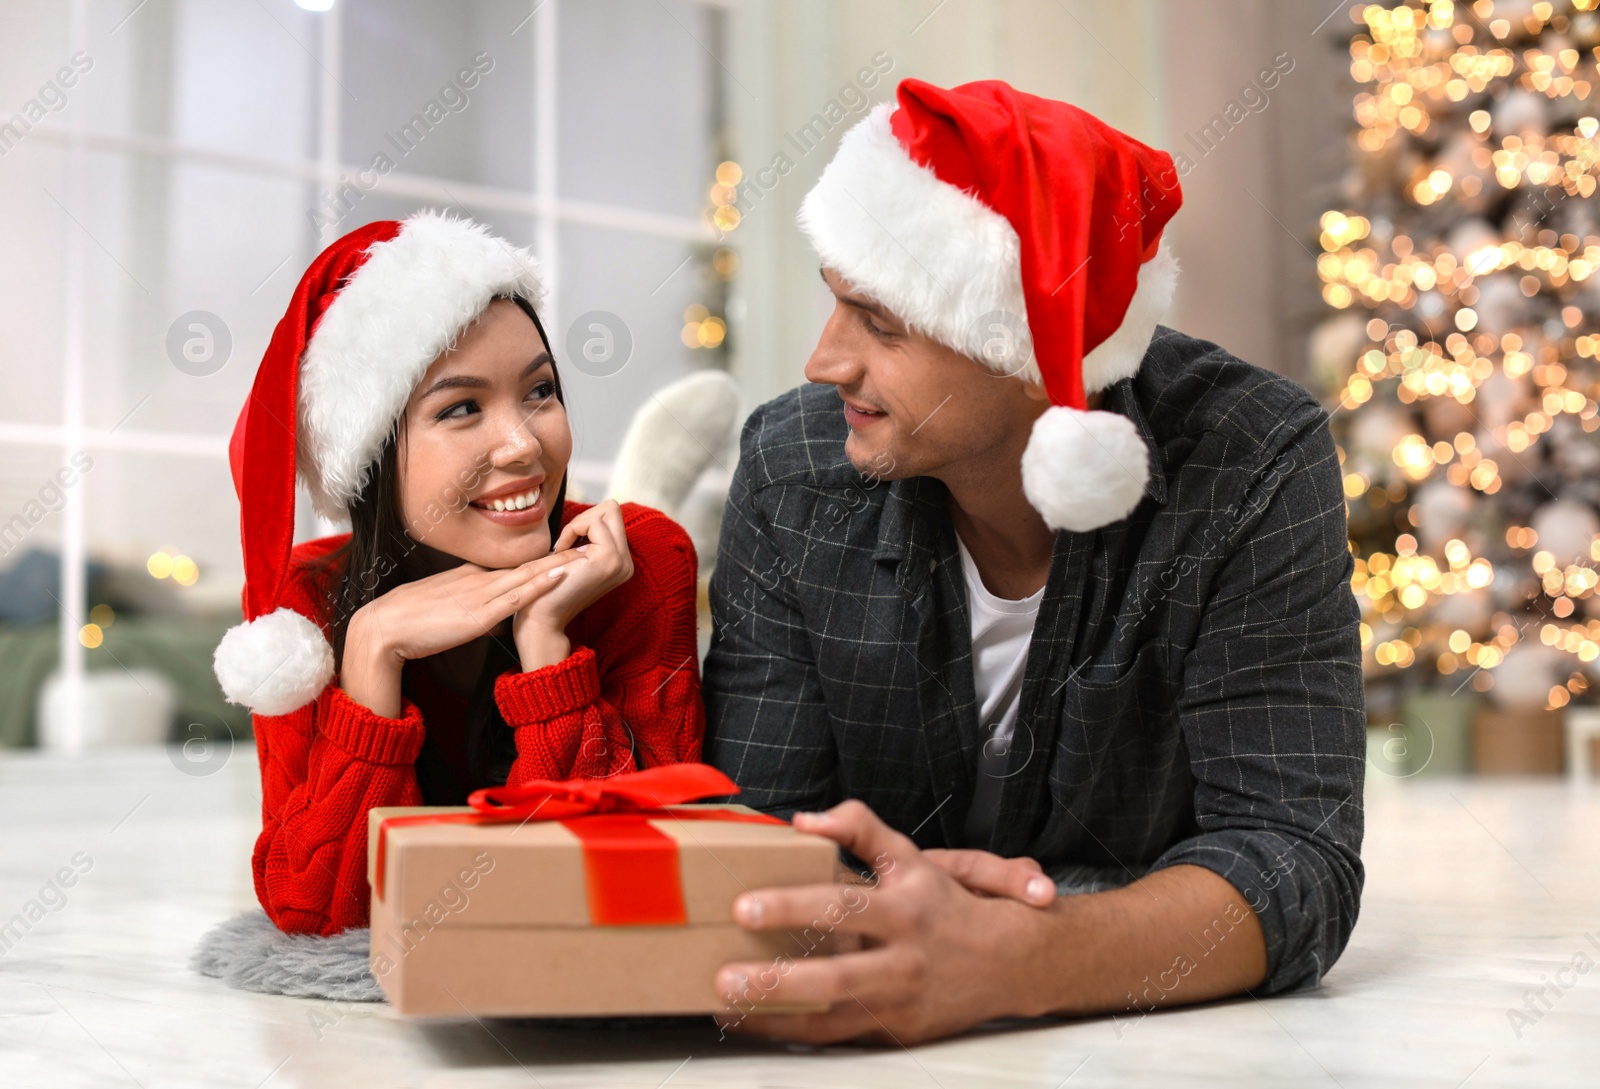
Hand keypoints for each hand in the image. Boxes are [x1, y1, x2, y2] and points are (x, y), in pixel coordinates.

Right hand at [340, 551, 576, 716]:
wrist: (384, 628)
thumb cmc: (409, 619)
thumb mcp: (446, 602)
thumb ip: (469, 602)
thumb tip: (494, 614)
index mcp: (470, 576)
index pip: (513, 565)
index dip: (542, 558)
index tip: (568, 549)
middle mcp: (479, 581)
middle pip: (526, 565)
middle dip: (560, 554)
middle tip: (589, 541)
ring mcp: (480, 597)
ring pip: (526, 576)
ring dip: (558, 565)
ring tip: (586, 553)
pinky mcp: (478, 616)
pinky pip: (515, 598)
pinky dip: (539, 586)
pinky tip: (559, 576)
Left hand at [511, 499, 634, 668]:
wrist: (541, 619)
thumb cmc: (547, 589)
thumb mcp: (573, 559)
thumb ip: (587, 540)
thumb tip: (592, 513)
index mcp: (620, 563)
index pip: (611, 517)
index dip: (584, 523)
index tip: (566, 546)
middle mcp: (627, 563)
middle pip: (613, 509)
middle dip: (584, 518)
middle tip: (565, 544)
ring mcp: (621, 562)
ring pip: (608, 510)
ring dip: (578, 525)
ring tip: (562, 551)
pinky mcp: (609, 559)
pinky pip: (594, 523)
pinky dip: (573, 530)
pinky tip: (560, 554)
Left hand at [711, 800, 1053, 1044]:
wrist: (1007, 962)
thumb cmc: (946, 906)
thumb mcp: (909, 858)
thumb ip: (859, 829)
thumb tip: (806, 821)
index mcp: (902, 911)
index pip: (841, 906)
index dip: (792, 906)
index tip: (745, 906)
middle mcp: (902, 961)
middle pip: (835, 975)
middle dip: (778, 978)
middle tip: (726, 974)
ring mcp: (897, 1002)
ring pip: (832, 1016)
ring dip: (776, 1013)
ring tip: (729, 1004)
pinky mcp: (893, 1031)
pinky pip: (835, 1036)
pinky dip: (792, 1030)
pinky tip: (755, 1021)